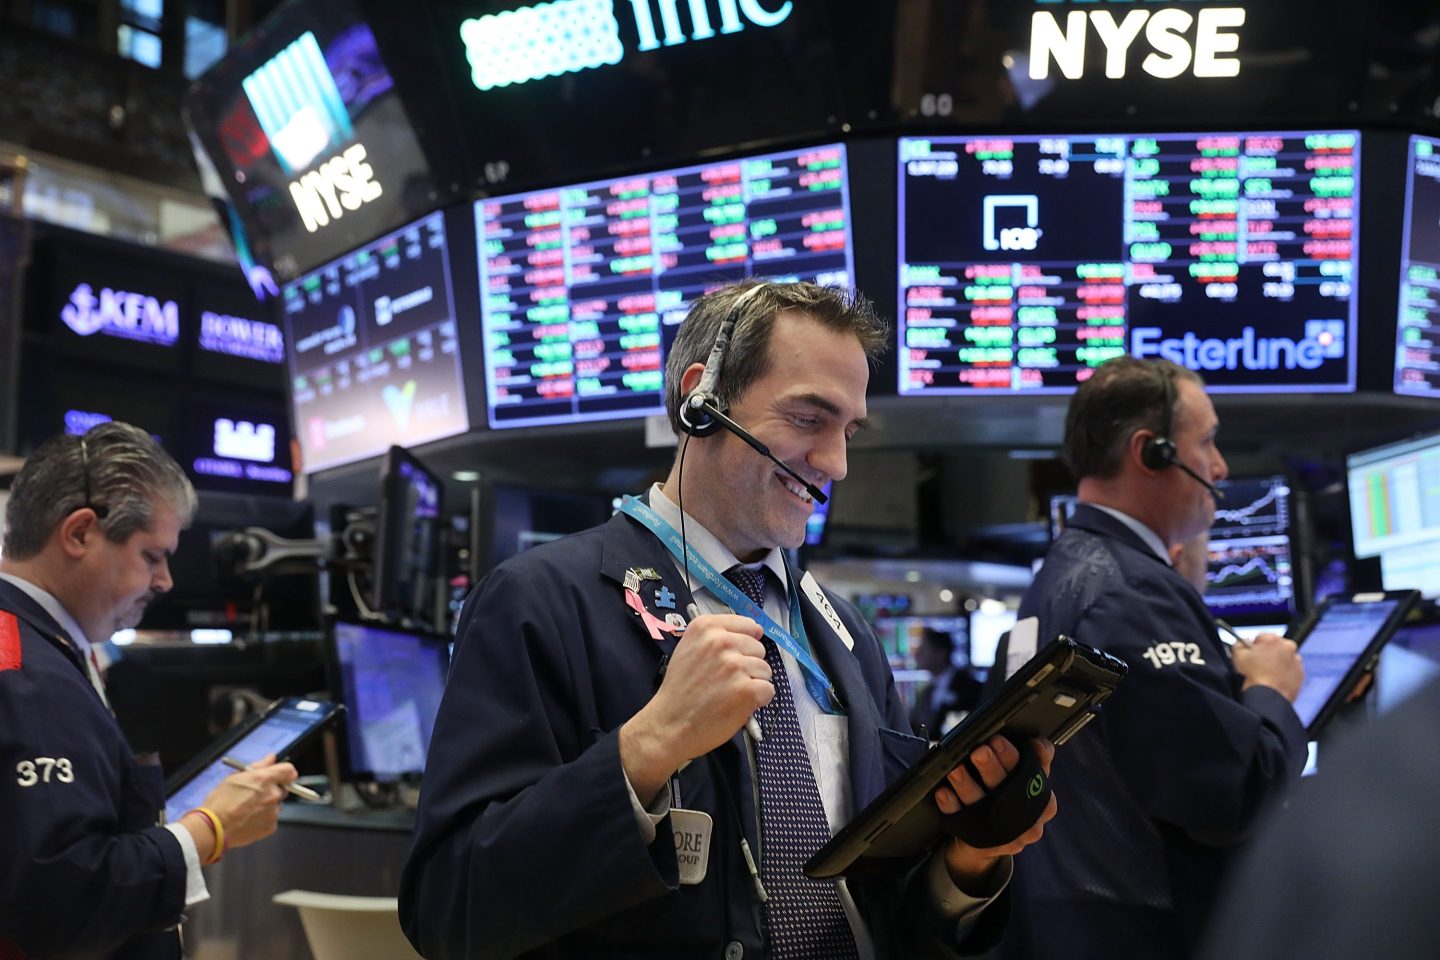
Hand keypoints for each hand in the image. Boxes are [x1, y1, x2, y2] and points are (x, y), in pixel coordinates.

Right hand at [198, 753, 297, 849]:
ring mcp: (273, 812)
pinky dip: (264, 819)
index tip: (280, 776)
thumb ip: (258, 766)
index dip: (284, 773)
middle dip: (272, 790)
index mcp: (264, 779)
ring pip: (276, 805)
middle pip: (283, 788)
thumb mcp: (234, 777)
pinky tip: (248, 819)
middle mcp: (272, 795)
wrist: (213, 828)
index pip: (289, 771)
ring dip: (267, 805)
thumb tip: (271, 758)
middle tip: (255, 795)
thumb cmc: (219, 803)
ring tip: (248, 809)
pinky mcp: (271, 826)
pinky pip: (272, 819)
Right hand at [620, 614, 773, 802]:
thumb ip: (717, 637)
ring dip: (753, 683)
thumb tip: (755, 631)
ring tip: (729, 694)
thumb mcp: (690, 648)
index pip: (749, 625)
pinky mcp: (746, 689)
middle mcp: (721, 641)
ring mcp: (734, 665)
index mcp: (706, 627)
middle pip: (758, 649)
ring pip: (765, 670)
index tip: (735, 656)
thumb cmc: (681, 690)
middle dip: (748, 665)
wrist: (670, 724)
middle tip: (725, 681)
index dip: (746, 643)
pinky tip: (738, 705)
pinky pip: (768, 690)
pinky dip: (758, 700)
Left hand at [934, 736, 1057, 890]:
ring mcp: (1003, 832)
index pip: (1035, 774)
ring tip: (956, 770)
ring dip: (967, 785)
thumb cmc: (1010, 795)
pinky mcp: (980, 840)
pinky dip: (952, 805)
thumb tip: (1036, 742)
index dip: (1016, 756)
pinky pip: (962, 821)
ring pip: (983, 806)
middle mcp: (1026, 818)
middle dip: (991, 767)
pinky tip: (944, 793)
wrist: (993, 840)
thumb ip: (1036, 756)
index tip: (997, 740)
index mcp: (1042, 797)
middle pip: (1008, 789)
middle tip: (978, 752)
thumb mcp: (1028, 776)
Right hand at [1232, 632, 1303, 701]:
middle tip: (1259, 665)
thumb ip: (1239, 644)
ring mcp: (1296, 660)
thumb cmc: (1253, 675)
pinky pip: (1291, 669)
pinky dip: (1284, 672)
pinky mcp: (1300, 672)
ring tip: (1267, 674)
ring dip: (1277, 662)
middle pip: (1275, 646)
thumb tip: (1242, 643)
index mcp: (1272, 639)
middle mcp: (1288, 646)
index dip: (1254, 647)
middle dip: (1268, 653)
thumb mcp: (1238, 656)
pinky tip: (1274, 680)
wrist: (1268, 695)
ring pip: (1284, 657)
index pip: (1261, 637)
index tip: (1252, 655)